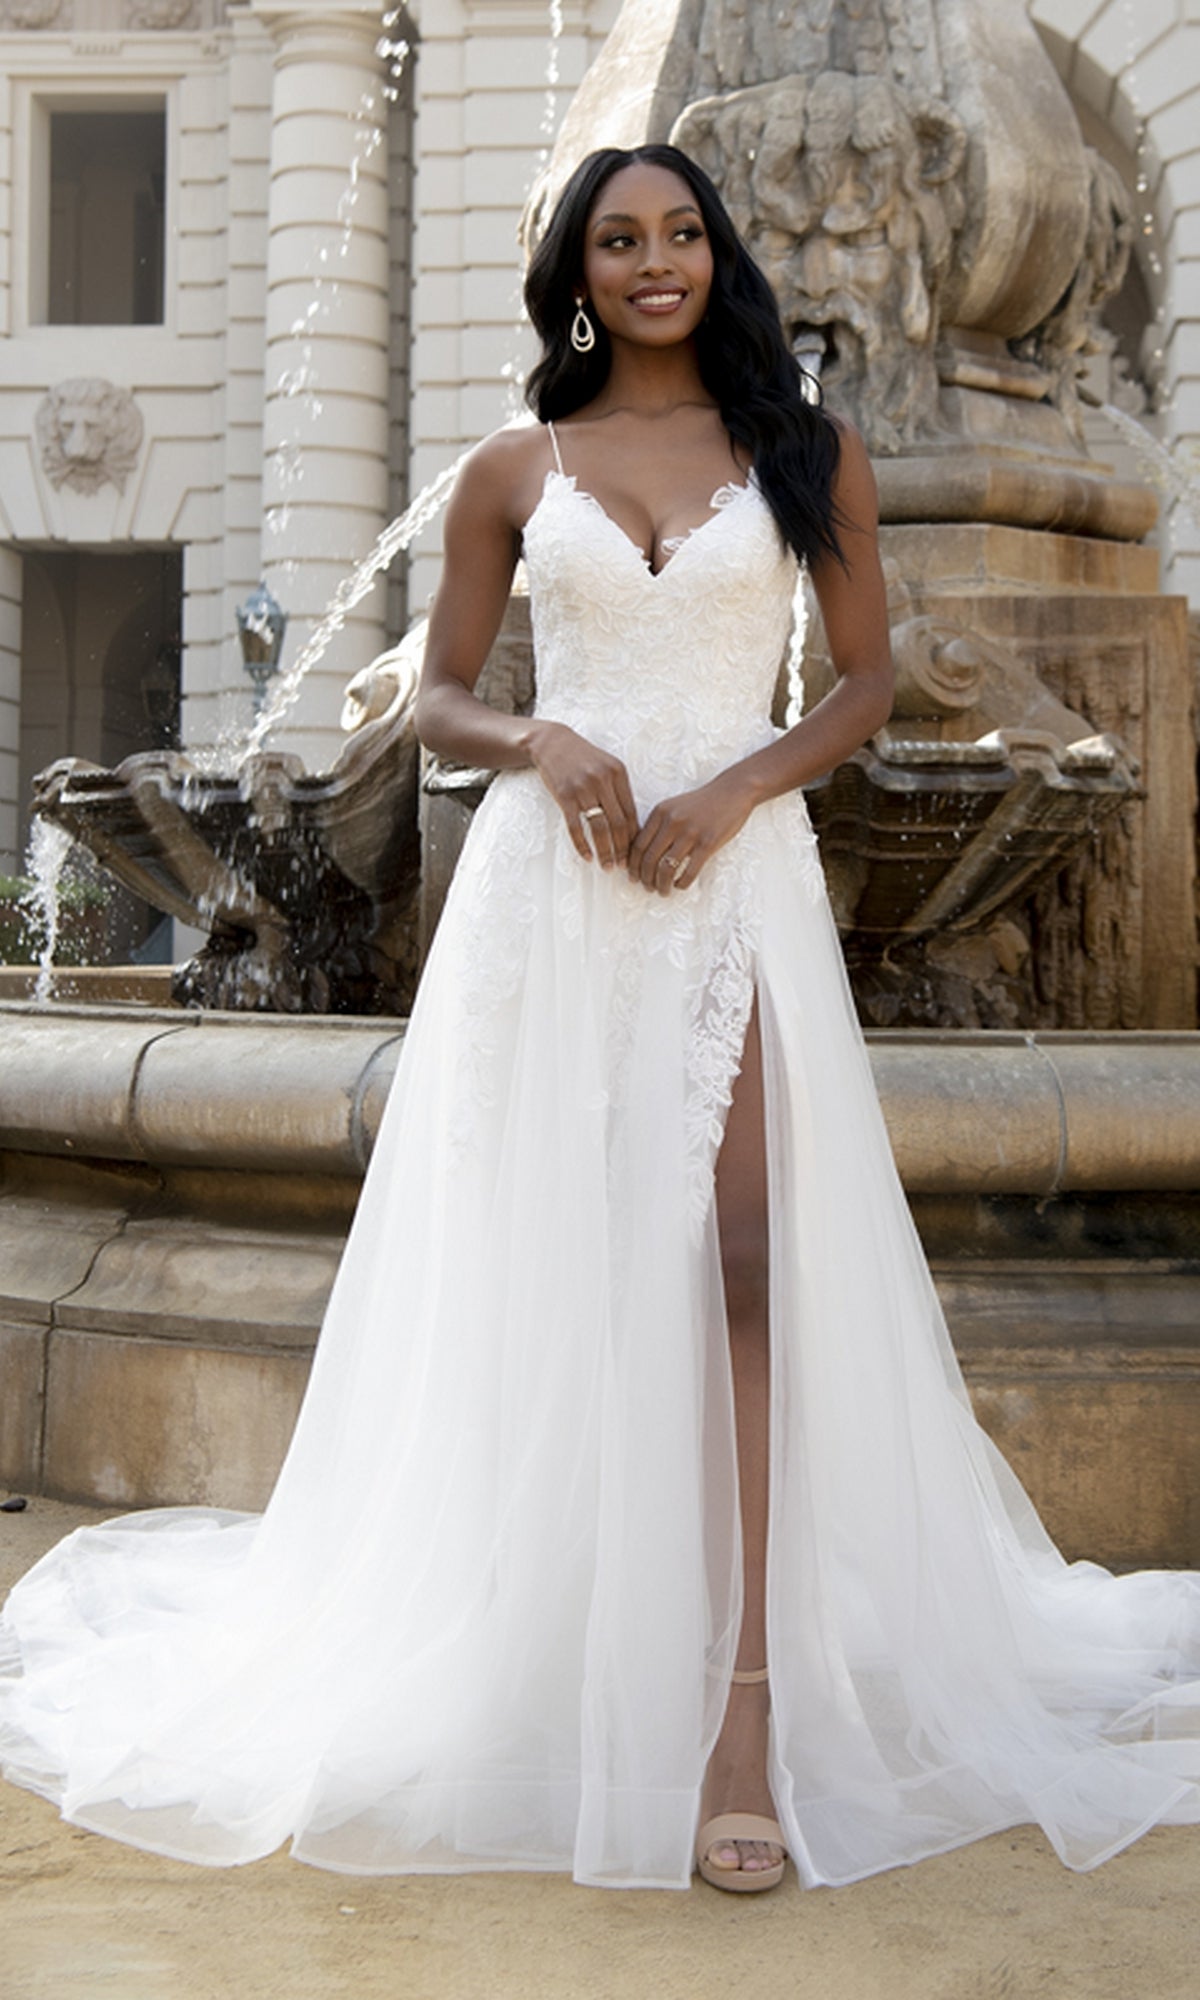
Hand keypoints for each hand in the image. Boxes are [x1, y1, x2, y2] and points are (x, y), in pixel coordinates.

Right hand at [527, 720, 638, 867]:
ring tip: (608, 867)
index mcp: (618, 773)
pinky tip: (587, 857)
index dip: (635, 837)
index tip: (636, 853)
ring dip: (605, 851)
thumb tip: (632, 825)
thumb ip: (619, 790)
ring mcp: (583, 788)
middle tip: (624, 867)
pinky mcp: (564, 796)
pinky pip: (576, 827)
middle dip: (623, 849)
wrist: (552, 743)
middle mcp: (603, 780)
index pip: (632, 812)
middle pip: (619, 823)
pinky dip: (582, 845)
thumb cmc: (583, 758)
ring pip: (600, 828)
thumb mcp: (606, 766)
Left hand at [628, 770, 758, 895]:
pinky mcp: (708, 843)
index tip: (632, 877)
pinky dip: (682, 883)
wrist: (732, 792)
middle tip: (647, 888)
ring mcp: (690, 833)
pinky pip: (689, 871)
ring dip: (661, 885)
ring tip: (663, 891)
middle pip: (649, 859)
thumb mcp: (674, 807)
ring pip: (666, 868)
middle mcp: (672, 822)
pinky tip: (680, 886)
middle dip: (645, 879)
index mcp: (659, 812)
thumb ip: (658, 825)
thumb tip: (642, 853)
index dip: (632, 865)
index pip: (637, 845)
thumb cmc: (702, 802)